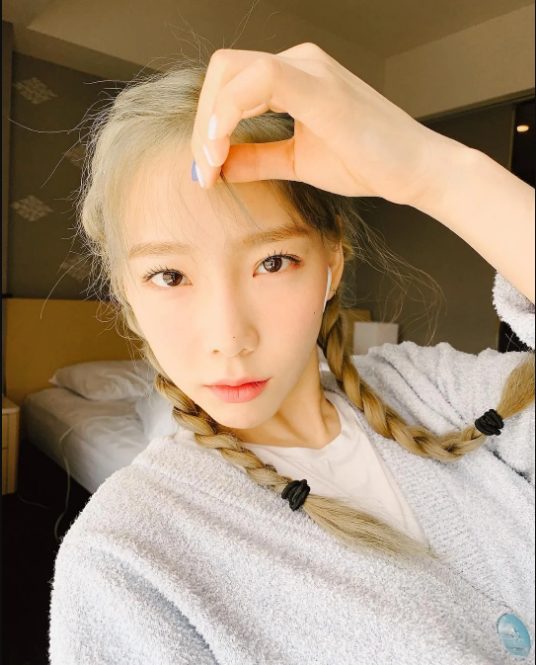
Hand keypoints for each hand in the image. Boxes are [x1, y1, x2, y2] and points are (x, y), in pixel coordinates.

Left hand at [191, 42, 453, 205]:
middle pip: (222, 72)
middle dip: (201, 124)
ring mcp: (310, 68)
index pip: (230, 85)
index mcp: (295, 76)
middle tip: (203, 171)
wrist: (415, 171)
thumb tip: (220, 164)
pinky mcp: (319, 85)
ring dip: (209, 122)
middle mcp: (300, 62)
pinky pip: (259, 80)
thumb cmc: (368, 162)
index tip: (206, 171)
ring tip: (210, 166)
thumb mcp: (297, 161)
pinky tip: (221, 147)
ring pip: (230, 72)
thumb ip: (258, 158)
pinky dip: (229, 112)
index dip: (207, 126)